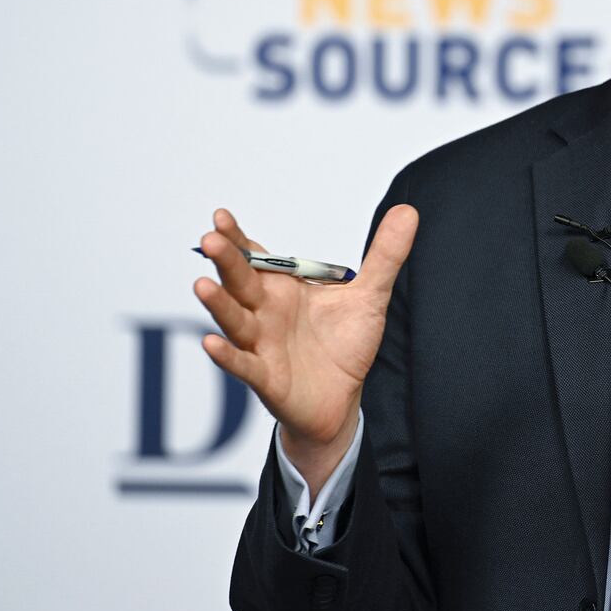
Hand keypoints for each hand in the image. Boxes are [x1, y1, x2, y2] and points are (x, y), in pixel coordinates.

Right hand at [193, 205, 417, 487]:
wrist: (343, 399)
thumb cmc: (344, 344)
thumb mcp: (370, 296)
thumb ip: (384, 256)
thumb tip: (408, 211)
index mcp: (284, 288)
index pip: (255, 257)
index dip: (238, 238)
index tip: (221, 217)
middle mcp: (265, 313)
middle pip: (240, 282)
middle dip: (226, 260)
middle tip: (210, 239)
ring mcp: (261, 344)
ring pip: (235, 320)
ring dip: (218, 303)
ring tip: (202, 285)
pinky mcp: (266, 378)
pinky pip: (243, 365)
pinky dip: (227, 355)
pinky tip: (212, 342)